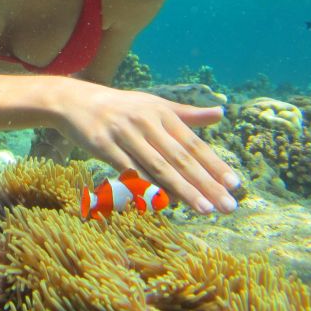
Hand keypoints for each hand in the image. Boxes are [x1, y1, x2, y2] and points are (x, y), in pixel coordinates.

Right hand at [55, 84, 238, 213]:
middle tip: (228, 206)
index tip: (235, 184)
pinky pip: (129, 170)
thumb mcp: (153, 105)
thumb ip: (187, 114)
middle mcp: (146, 121)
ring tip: (204, 209)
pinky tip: (162, 202)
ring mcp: (124, 133)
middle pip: (180, 158)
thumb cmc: (120, 107)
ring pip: (158, 166)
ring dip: (183, 190)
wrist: (74, 101)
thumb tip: (221, 113)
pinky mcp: (103, 145)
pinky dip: (146, 186)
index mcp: (161, 112)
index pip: (193, 143)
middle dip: (206, 183)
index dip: (215, 164)